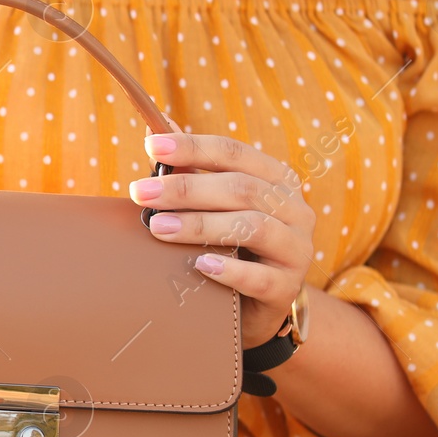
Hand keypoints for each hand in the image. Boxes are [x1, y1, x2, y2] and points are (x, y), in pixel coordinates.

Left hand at [128, 131, 314, 347]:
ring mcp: (296, 249)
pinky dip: (229, 270)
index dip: (193, 147)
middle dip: (186, 189)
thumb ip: (191, 171)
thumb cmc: (232, 244)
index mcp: (276, 179)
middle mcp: (294, 209)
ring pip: (252, 228)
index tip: (151, 146)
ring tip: (159, 227)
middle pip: (241, 189)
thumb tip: (153, 131)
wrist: (257, 305)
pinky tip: (199, 265)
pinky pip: (260, 278)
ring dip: (201, 225)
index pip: (234, 153)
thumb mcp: (214, 204)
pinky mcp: (287, 288)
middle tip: (141, 193)